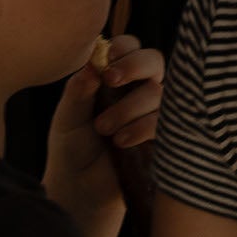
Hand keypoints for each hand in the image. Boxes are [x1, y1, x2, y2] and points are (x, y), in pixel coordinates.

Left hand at [44, 34, 162, 236]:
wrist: (82, 188)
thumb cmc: (72, 148)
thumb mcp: (67, 118)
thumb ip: (78, 92)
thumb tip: (92, 67)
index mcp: (115, 77)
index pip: (129, 47)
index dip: (123, 49)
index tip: (106, 63)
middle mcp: (138, 89)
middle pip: (154, 60)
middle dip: (135, 66)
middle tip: (111, 80)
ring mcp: (155, 111)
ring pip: (158, 91)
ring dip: (129, 107)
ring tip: (105, 129)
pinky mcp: (168, 134)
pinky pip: (168, 119)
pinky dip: (142, 127)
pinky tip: (122, 142)